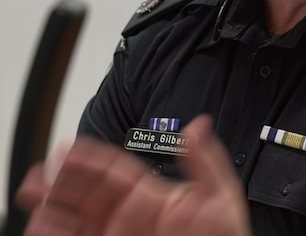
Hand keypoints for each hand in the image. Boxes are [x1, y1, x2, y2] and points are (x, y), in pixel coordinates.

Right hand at [15, 115, 250, 235]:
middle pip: (89, 195)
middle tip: (40, 171)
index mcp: (153, 196)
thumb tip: (199, 125)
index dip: (90, 159)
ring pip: (79, 220)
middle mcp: (131, 216)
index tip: (68, 147)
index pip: (114, 172)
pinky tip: (43, 227)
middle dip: (62, 181)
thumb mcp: (220, 193)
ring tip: (35, 198)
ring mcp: (120, 234)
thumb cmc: (225, 235)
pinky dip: (61, 234)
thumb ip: (205, 160)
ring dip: (55, 210)